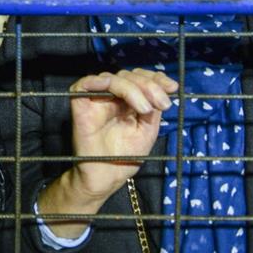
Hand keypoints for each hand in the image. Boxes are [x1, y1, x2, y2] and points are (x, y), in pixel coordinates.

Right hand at [66, 69, 175, 199]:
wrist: (105, 177)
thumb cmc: (125, 157)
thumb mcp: (148, 131)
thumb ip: (153, 109)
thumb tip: (163, 90)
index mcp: (128, 100)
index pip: (140, 78)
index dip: (156, 79)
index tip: (173, 88)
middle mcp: (112, 96)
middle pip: (129, 75)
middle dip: (149, 85)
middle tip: (162, 104)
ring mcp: (96, 98)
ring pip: (113, 77)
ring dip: (133, 88)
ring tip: (146, 109)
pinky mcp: (80, 102)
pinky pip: (86, 83)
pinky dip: (102, 82)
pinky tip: (118, 93)